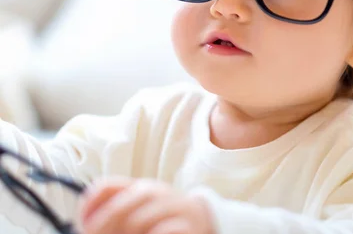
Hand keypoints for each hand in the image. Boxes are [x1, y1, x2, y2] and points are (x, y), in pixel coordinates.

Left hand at [78, 177, 213, 233]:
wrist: (206, 222)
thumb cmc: (164, 221)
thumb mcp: (140, 211)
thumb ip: (115, 210)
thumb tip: (85, 226)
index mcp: (141, 188)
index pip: (107, 186)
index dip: (89, 205)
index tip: (82, 226)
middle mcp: (157, 193)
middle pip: (119, 206)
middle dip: (103, 228)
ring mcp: (174, 208)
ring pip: (137, 222)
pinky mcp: (189, 226)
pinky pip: (160, 232)